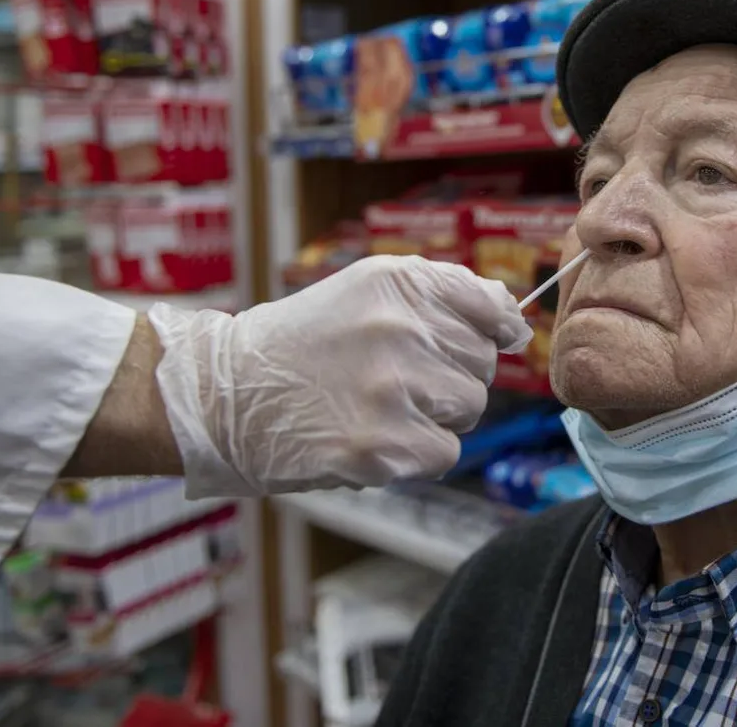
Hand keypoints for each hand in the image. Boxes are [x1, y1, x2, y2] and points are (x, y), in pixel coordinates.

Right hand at [148, 255, 533, 496]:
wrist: (224, 396)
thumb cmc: (301, 345)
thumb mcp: (363, 293)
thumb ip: (440, 295)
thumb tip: (512, 316)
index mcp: (397, 282)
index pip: (491, 306)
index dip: (495, 330)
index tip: (488, 341)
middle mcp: (399, 327)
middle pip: (482, 364)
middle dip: (449, 376)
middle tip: (389, 379)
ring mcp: (391, 388)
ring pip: (469, 408)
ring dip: (435, 416)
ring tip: (377, 407)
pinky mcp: (381, 445)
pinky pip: (445, 452)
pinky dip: (417, 455)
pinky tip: (373, 439)